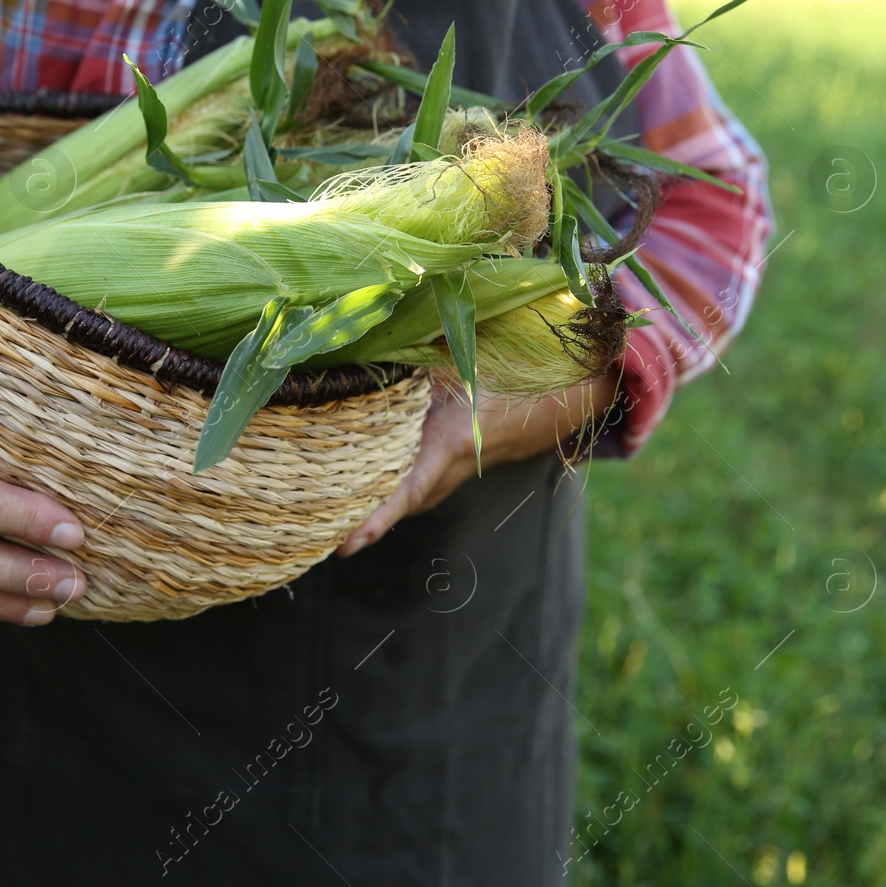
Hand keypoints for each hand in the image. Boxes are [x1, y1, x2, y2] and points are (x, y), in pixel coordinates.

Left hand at [336, 371, 618, 556]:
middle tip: (314, 535)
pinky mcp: (457, 462)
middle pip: (399, 502)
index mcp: (453, 441)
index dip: (378, 518)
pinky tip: (360, 487)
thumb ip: (424, 353)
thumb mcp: (468, 359)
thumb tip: (377, 342)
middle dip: (361, 521)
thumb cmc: (517, 369)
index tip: (347, 544)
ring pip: (408, 496)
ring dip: (373, 508)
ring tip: (324, 520)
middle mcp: (452, 465)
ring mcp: (456, 469)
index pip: (408, 488)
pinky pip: (418, 482)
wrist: (570, 392)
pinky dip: (391, 491)